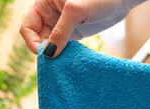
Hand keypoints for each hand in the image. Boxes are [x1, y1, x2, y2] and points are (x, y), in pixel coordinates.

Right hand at [20, 0, 142, 57]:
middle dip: (44, 50)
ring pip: (50, 44)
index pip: (28, 27)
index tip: (44, 53)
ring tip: (64, 61)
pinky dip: (64, 54)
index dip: (32, 41)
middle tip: (55, 61)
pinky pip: (63, 47)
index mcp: (44, 5)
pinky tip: (70, 59)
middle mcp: (51, 15)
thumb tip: (48, 53)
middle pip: (38, 37)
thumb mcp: (75, 11)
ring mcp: (62, 25)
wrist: (121, 0)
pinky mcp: (74, 33)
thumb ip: (60, 31)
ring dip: (55, 54)